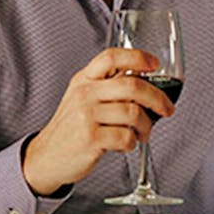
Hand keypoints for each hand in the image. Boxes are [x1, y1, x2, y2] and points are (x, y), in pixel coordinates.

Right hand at [21, 48, 175, 195]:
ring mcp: (86, 116)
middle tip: (166, 108)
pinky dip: (132, 143)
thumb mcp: (83, 98)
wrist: (47, 157)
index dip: (137, 57)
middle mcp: (84, 94)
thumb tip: (148, 84)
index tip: (154, 64)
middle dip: (158, 98)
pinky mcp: (90, 138)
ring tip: (143, 133)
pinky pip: (126, 137)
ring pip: (134, 113)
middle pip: (132, 86)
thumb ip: (109, 87)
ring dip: (146, 126)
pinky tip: (126, 144)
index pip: (111, 57)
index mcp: (84, 80)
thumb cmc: (72, 127)